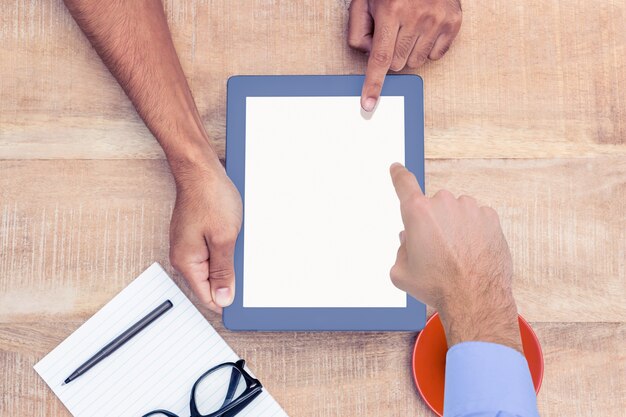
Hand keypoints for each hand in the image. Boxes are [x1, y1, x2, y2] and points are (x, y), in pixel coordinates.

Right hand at [169, 153, 242, 313]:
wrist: (200, 170)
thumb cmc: (209, 197)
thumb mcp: (224, 239)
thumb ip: (223, 272)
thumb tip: (222, 299)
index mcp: (187, 262)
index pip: (207, 297)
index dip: (227, 300)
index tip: (245, 299)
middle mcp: (185, 256)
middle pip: (211, 282)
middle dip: (231, 278)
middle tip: (248, 266)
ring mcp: (190, 245)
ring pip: (214, 265)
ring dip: (230, 260)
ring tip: (241, 244)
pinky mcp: (196, 235)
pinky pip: (214, 251)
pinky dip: (226, 247)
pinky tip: (237, 237)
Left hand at [348, 0, 461, 110]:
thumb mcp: (365, 1)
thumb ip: (359, 30)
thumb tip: (369, 57)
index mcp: (391, 9)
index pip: (380, 58)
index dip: (373, 84)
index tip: (369, 104)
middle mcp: (416, 16)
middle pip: (397, 64)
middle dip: (392, 54)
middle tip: (393, 31)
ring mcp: (438, 19)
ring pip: (416, 62)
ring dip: (409, 51)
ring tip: (409, 27)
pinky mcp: (453, 21)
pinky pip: (435, 56)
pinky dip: (427, 47)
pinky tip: (424, 28)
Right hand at [389, 163, 521, 350]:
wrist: (475, 299)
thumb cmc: (438, 286)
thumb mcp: (402, 273)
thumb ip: (400, 251)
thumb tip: (408, 242)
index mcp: (418, 212)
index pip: (404, 184)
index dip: (398, 175)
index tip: (397, 168)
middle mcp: (444, 203)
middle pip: (432, 207)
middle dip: (431, 223)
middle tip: (435, 250)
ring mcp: (469, 208)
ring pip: (455, 212)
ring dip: (453, 226)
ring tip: (456, 255)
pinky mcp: (490, 217)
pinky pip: (476, 218)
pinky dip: (473, 231)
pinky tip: (471, 251)